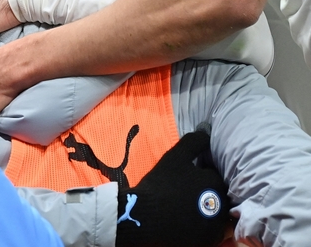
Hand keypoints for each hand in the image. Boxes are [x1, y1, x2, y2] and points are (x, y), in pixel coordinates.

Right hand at [116, 131, 230, 246]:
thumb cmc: (159, 185)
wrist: (145, 217)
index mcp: (215, 180)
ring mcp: (216, 223)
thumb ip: (193, 142)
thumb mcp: (174, 157)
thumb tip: (208, 130)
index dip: (203, 175)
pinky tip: (191, 222)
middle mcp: (221, 202)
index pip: (216, 175)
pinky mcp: (209, 239)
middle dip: (210, 193)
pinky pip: (215, 232)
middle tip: (190, 195)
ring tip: (192, 210)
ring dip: (211, 210)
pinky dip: (207, 226)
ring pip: (220, 214)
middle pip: (221, 195)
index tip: (189, 178)